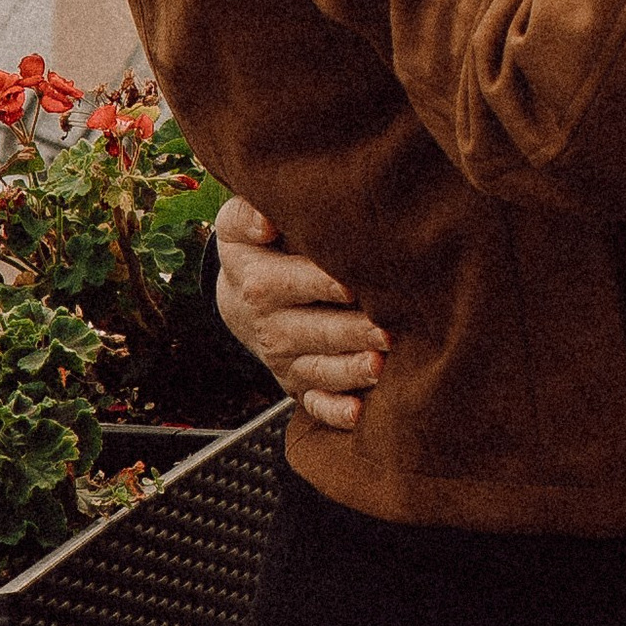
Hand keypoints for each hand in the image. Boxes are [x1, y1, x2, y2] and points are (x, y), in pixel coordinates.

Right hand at [211, 191, 388, 434]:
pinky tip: (358, 413)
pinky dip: (334, 412)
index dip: (319, 283)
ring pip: (317, 370)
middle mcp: (270, 327)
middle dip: (349, 332)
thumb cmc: (257, 248)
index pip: (286, 284)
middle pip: (309, 332)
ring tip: (379, 366)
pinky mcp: (298, 384)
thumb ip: (247, 213)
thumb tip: (264, 221)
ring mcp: (285, 360)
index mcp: (257, 284)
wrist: (242, 293)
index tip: (351, 283)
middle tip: (387, 329)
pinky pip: (314, 404)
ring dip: (348, 371)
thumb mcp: (238, 224)